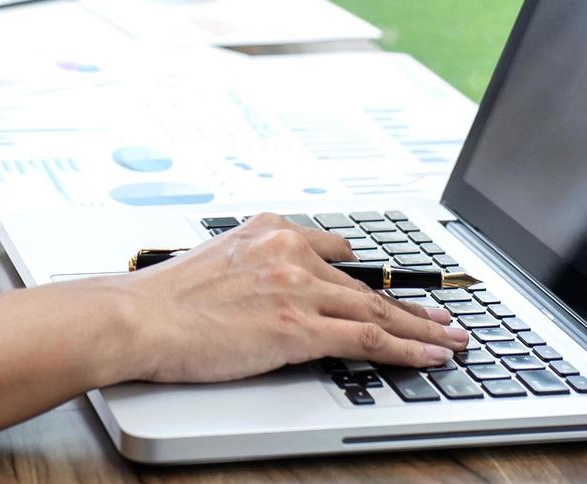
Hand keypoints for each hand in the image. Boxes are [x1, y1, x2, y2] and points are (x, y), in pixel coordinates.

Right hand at [111, 214, 470, 383]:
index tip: (389, 286)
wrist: (137, 317)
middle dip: (409, 305)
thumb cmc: (161, 301)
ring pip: (376, 311)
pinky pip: (368, 339)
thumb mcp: (215, 265)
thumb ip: (252, 272)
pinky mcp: (299, 327)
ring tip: (449, 338)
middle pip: (365, 286)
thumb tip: (268, 298)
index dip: (370, 277)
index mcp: (269, 232)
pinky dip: (407, 348)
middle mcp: (289, 252)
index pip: (335, 252)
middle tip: (441, 316)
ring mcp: (297, 288)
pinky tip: (429, 355)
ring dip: (421, 328)